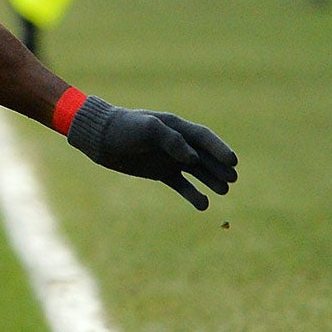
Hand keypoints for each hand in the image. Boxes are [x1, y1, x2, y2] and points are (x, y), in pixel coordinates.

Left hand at [66, 97, 237, 209]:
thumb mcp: (146, 128)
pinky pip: (181, 184)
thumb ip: (171, 140)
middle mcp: (177, 143)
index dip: (219, 148)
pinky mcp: (159, 172)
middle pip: (205, 155)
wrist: (99, 138)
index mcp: (175, 127)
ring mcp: (169, 158)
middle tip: (232, 180)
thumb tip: (193, 159)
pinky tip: (203, 205)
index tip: (233, 162)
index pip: (204, 137)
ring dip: (211, 180)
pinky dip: (192, 194)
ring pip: (197, 171)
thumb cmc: (123, 128)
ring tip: (223, 191)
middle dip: (220, 167)